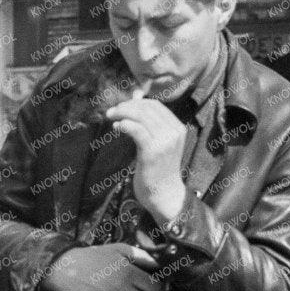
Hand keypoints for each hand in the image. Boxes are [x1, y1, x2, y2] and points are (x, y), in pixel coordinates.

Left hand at [104, 93, 188, 225]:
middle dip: (126, 106)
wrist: (163, 194)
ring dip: (122, 113)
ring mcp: (165, 141)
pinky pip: (136, 129)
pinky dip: (124, 124)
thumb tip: (136, 95)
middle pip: (147, 108)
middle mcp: (174, 132)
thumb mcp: (156, 142)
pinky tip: (116, 127)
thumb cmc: (158, 169)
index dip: (136, 102)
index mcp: (178, 127)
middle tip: (112, 112)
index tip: (121, 107)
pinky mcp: (153, 151)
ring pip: (141, 116)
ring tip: (111, 117)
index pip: (155, 105)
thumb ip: (148, 122)